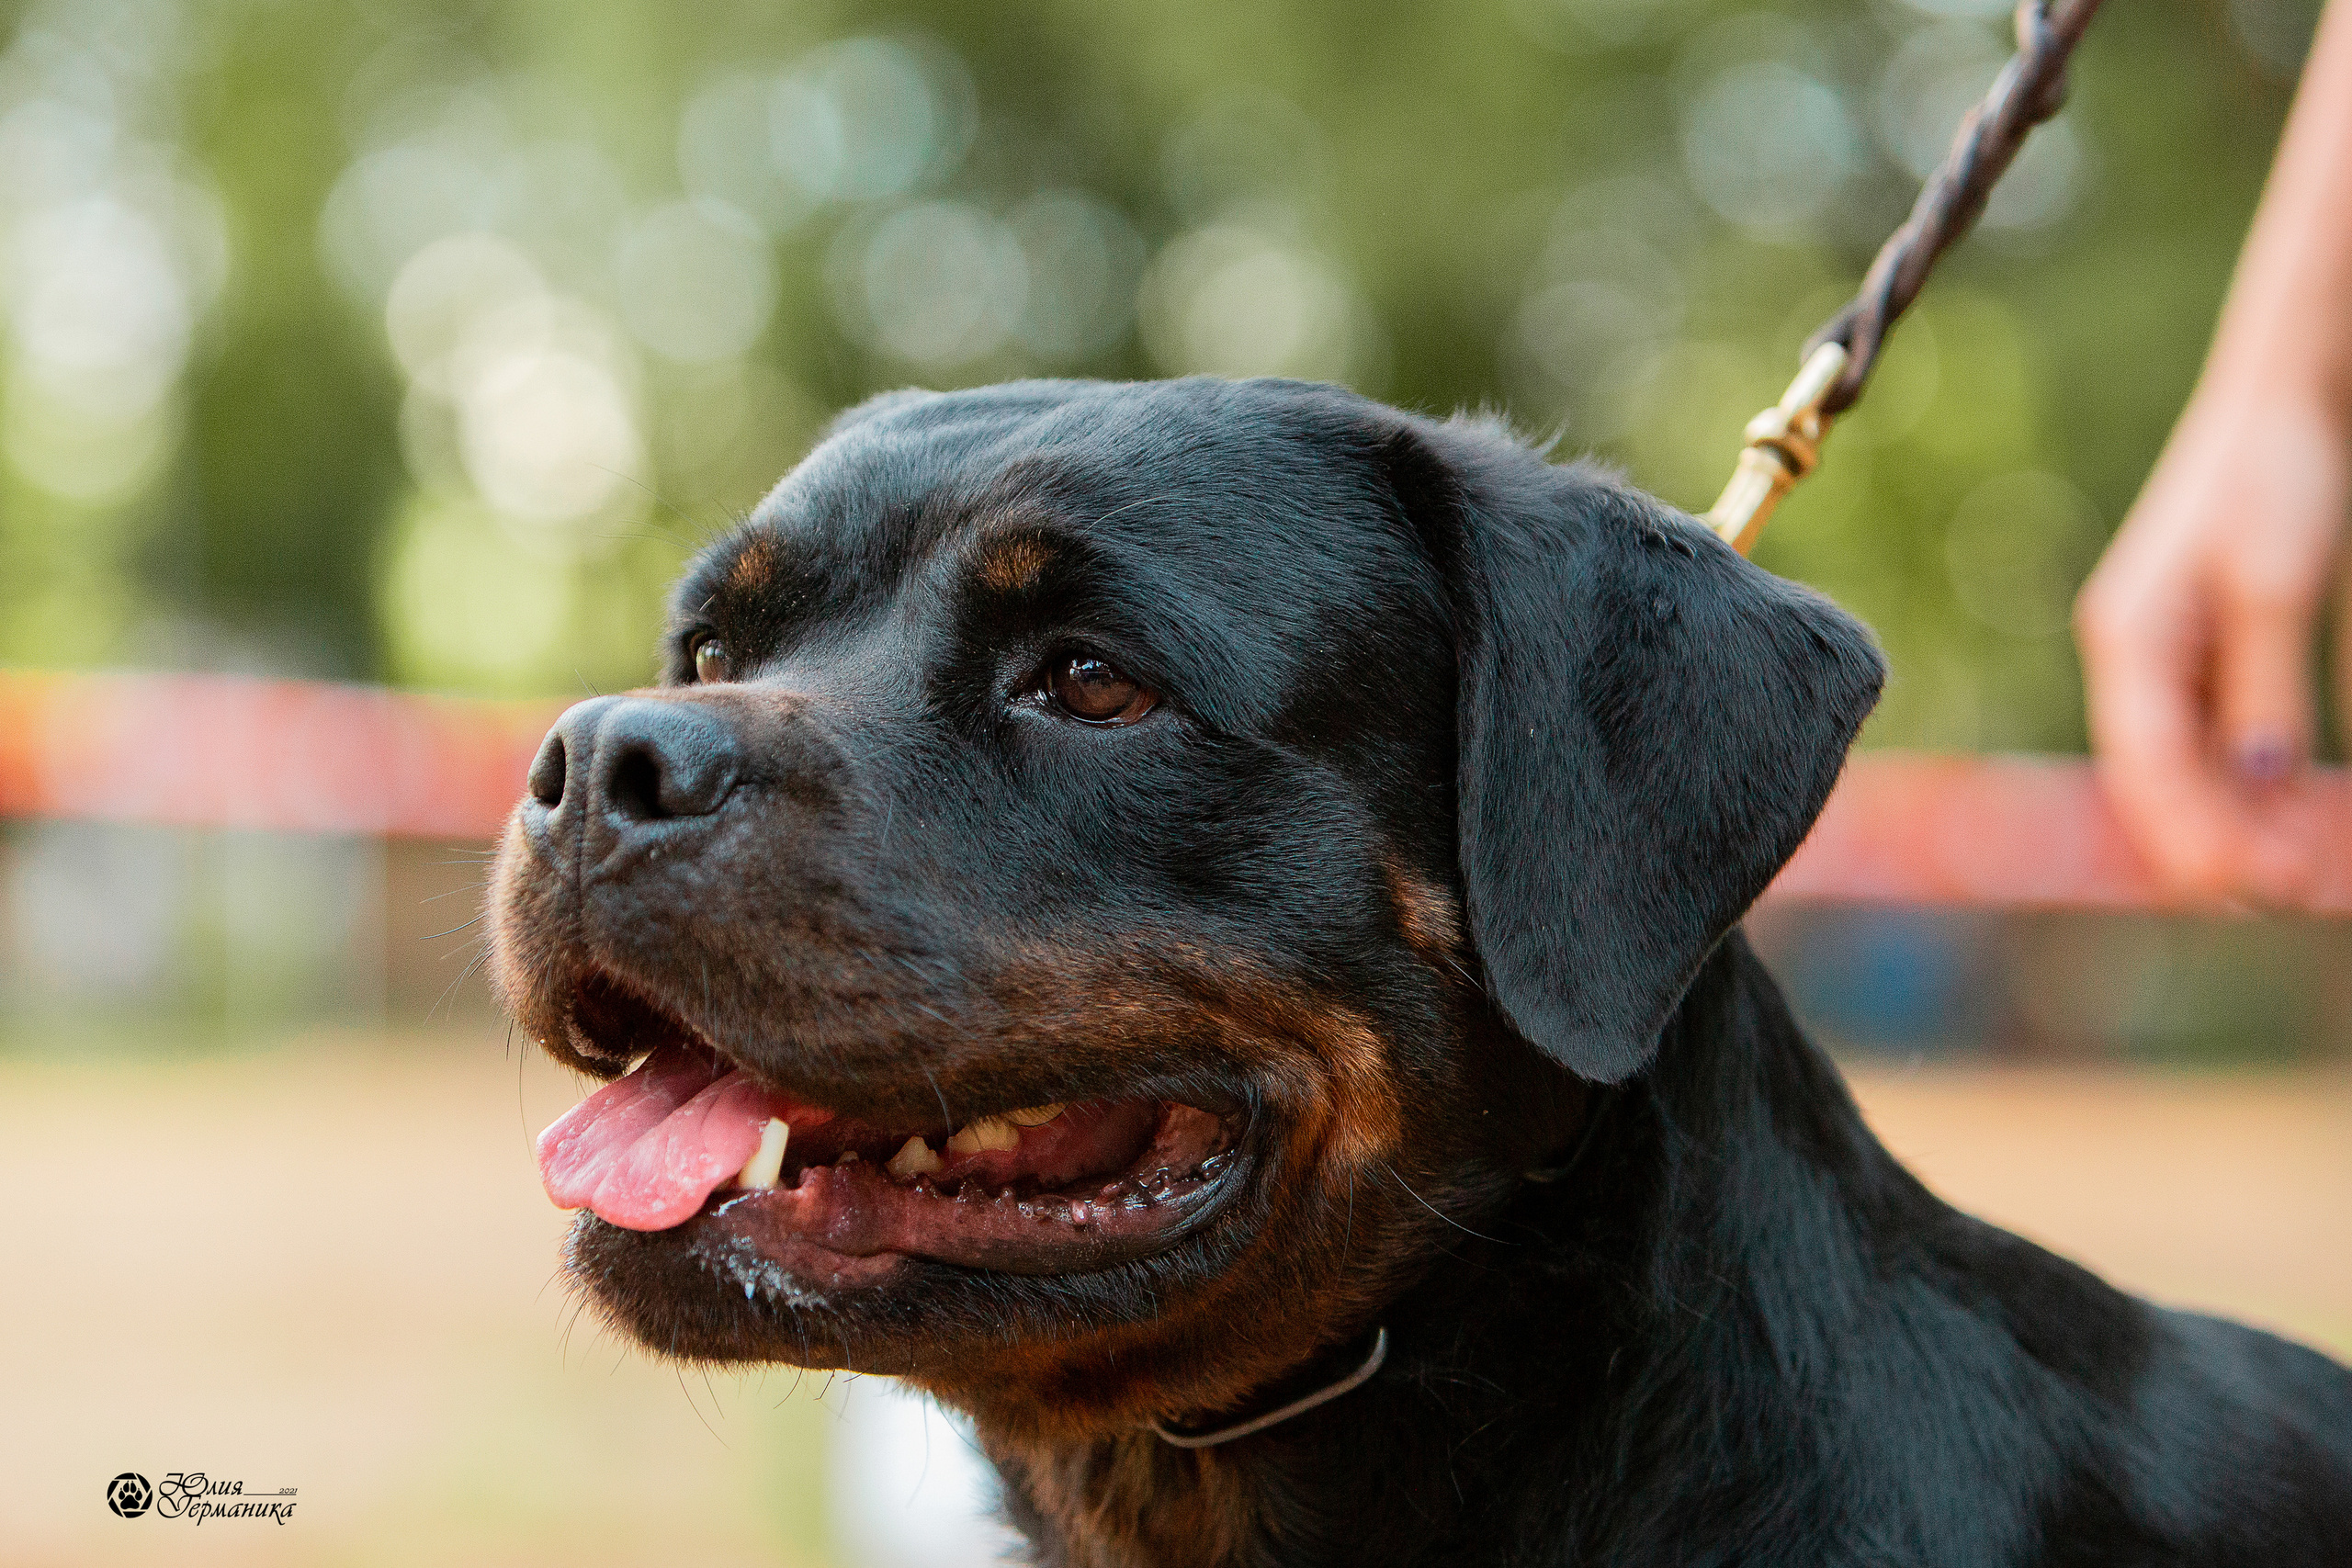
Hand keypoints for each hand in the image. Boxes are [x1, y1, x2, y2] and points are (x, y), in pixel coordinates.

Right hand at [2074, 385, 2349, 903]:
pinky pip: (2227, 740)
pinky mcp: (2214, 651)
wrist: (2289, 395)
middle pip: (2165, 782)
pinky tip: (2311, 815)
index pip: (2146, 767)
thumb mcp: (2276, 583)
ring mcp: (2171, 657)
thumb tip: (2258, 783)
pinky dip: (2266, 785)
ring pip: (2197, 770)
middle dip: (2228, 844)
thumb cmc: (2276, 472)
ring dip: (2251, 823)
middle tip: (2303, 895)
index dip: (2198, 836)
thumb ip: (2264, 688)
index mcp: (2129, 640)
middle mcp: (2137, 659)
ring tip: (2316, 870)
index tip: (2261, 888)